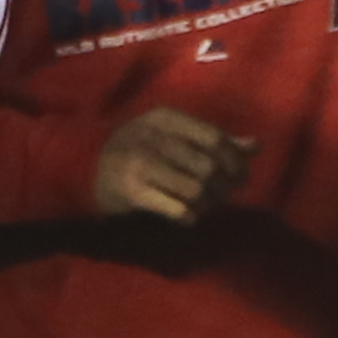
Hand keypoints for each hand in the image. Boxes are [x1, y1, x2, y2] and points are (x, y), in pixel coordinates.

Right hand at [91, 105, 256, 222]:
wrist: (82, 166)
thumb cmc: (135, 149)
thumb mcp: (171, 135)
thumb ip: (213, 140)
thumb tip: (256, 147)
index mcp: (166, 119)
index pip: (214, 139)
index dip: (234, 161)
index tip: (240, 177)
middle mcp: (155, 138)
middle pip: (208, 167)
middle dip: (223, 187)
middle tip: (222, 196)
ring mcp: (142, 164)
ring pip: (196, 189)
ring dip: (207, 204)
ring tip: (203, 207)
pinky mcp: (133, 192)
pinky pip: (176, 209)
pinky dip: (189, 217)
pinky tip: (187, 218)